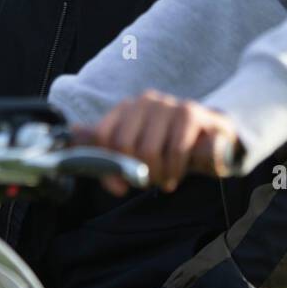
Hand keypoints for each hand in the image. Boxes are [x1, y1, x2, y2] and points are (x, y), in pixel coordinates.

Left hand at [75, 90, 240, 193]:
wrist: (215, 135)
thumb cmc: (171, 144)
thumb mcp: (139, 147)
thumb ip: (107, 145)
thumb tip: (71, 135)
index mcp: (127, 108)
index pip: (102, 136)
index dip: (108, 167)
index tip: (119, 186)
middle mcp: (145, 101)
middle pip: (124, 145)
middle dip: (136, 172)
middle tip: (149, 181)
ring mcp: (168, 105)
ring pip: (148, 150)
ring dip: (156, 174)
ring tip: (164, 179)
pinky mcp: (190, 113)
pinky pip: (174, 150)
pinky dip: (174, 170)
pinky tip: (176, 175)